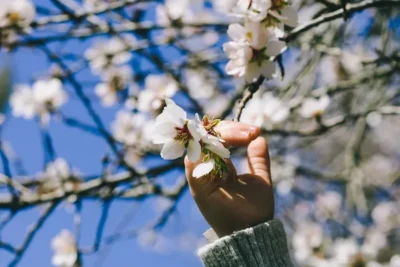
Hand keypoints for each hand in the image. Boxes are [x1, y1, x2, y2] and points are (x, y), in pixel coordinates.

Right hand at [185, 121, 273, 237]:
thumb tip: (260, 137)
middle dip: (230, 129)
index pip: (216, 139)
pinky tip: (233, 142)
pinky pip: (193, 160)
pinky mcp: (197, 186)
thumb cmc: (255, 209)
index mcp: (218, 168)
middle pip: (206, 138)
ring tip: (246, 136)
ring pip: (199, 144)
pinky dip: (209, 147)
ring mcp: (200, 177)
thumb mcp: (260, 178)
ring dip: (223, 135)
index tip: (255, 130)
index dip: (233, 129)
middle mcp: (206, 169)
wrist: (252, 232)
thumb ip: (258, 159)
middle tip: (251, 132)